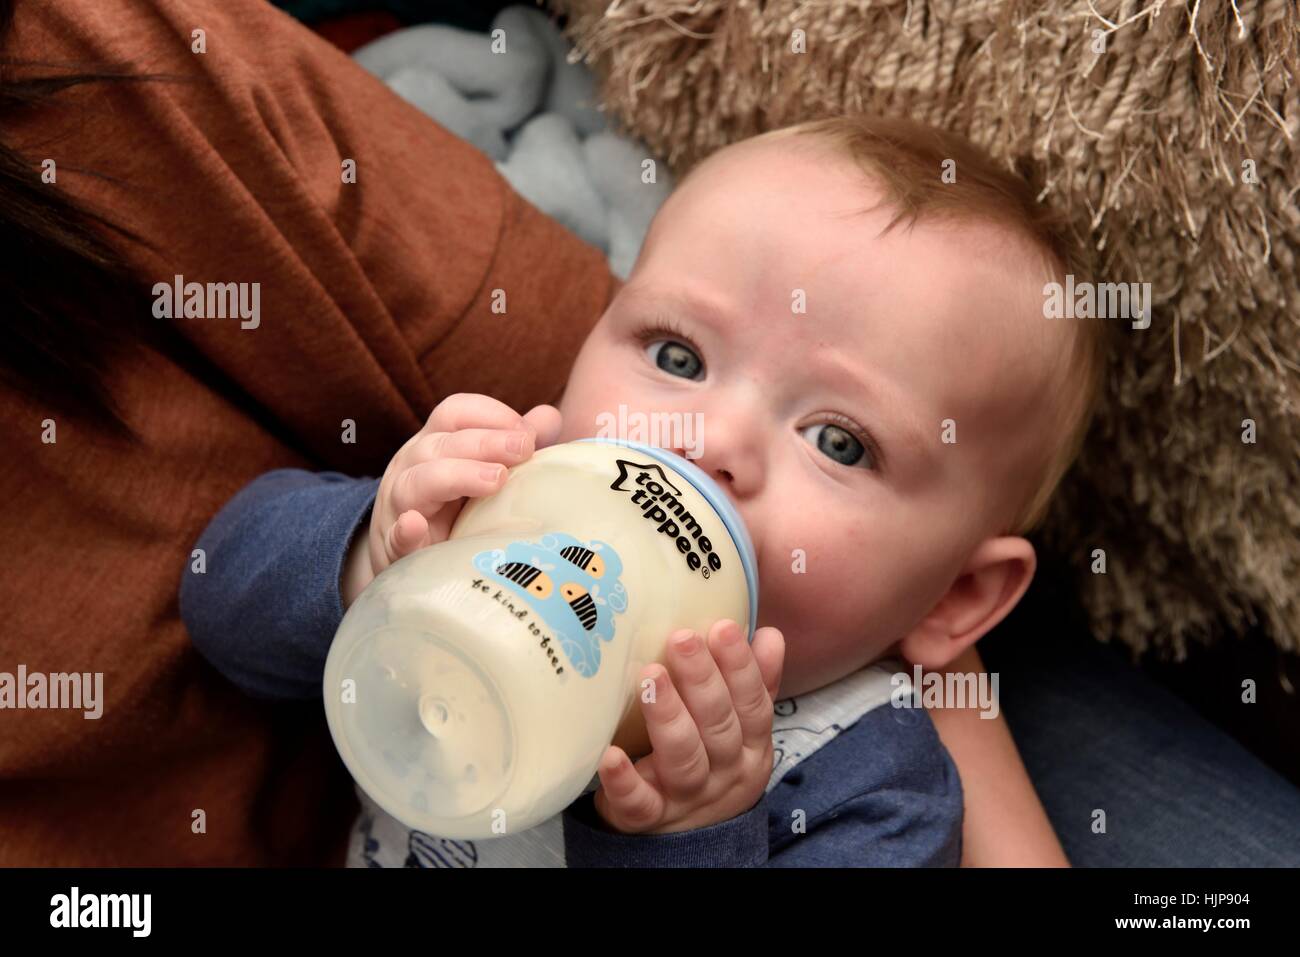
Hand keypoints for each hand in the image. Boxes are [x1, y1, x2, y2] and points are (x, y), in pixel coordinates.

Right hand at [341, 393, 561, 605]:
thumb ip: (515, 445)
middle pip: (441, 444)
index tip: (527, 432)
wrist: (413, 562)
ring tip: (495, 480)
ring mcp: (399, 505)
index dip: (491, 415)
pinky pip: (394, 537)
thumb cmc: (454, 508)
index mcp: (436, 443)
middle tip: (524, 449)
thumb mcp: (483, 471)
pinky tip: (415, 525)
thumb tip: (549, 417)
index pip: (455, 412)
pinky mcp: (396, 547)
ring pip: (417, 481)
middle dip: (486, 442)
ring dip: (457, 476)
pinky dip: (404, 531)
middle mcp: (412, 466)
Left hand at [592, 619, 785, 833]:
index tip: (722, 627)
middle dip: (702, 680)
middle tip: (682, 639)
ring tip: (650, 677)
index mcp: (751, 745)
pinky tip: (610, 756)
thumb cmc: (712, 762)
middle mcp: (724, 771)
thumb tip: (771, 634)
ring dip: (668, 716)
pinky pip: (638, 803)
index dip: (740, 666)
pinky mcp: (647, 817)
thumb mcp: (742, 728)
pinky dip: (624, 781)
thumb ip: (756, 682)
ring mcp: (686, 797)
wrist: (689, 839)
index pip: (752, 703)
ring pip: (683, 758)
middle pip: (717, 725)